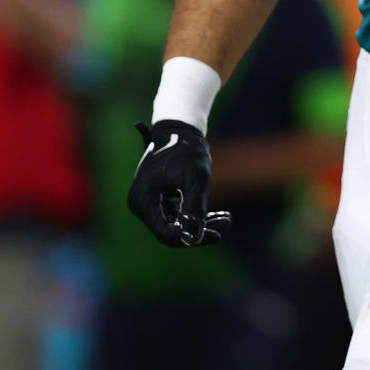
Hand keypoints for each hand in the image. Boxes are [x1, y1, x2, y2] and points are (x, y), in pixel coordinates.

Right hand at [128, 120, 230, 246]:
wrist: (181, 131)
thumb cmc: (187, 151)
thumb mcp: (196, 177)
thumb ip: (195, 205)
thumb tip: (196, 236)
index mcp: (143, 200)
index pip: (163, 231)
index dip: (185, 238)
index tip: (209, 236)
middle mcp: (142, 205)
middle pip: (170, 231)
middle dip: (198, 233)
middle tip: (222, 230)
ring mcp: (151, 203)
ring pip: (177, 224)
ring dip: (202, 225)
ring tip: (227, 220)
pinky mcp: (161, 200)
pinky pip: (179, 215)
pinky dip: (199, 216)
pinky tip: (222, 215)